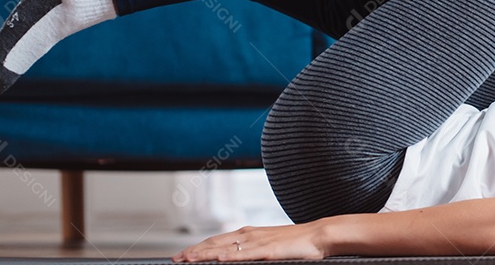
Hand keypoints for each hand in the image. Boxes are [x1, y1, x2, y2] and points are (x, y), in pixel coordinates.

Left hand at [173, 224, 324, 261]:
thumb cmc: (296, 243)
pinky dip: (230, 256)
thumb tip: (233, 259)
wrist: (318, 235)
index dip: (198, 248)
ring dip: (204, 254)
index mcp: (248, 233)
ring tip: (188, 260)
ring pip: (225, 248)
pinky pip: (245, 254)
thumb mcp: (269, 246)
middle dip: (194, 252)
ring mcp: (258, 241)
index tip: (182, 255)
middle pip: (215, 243)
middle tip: (176, 259)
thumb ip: (251, 251)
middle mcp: (249, 234)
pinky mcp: (268, 250)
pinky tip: (219, 260)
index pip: (217, 241)